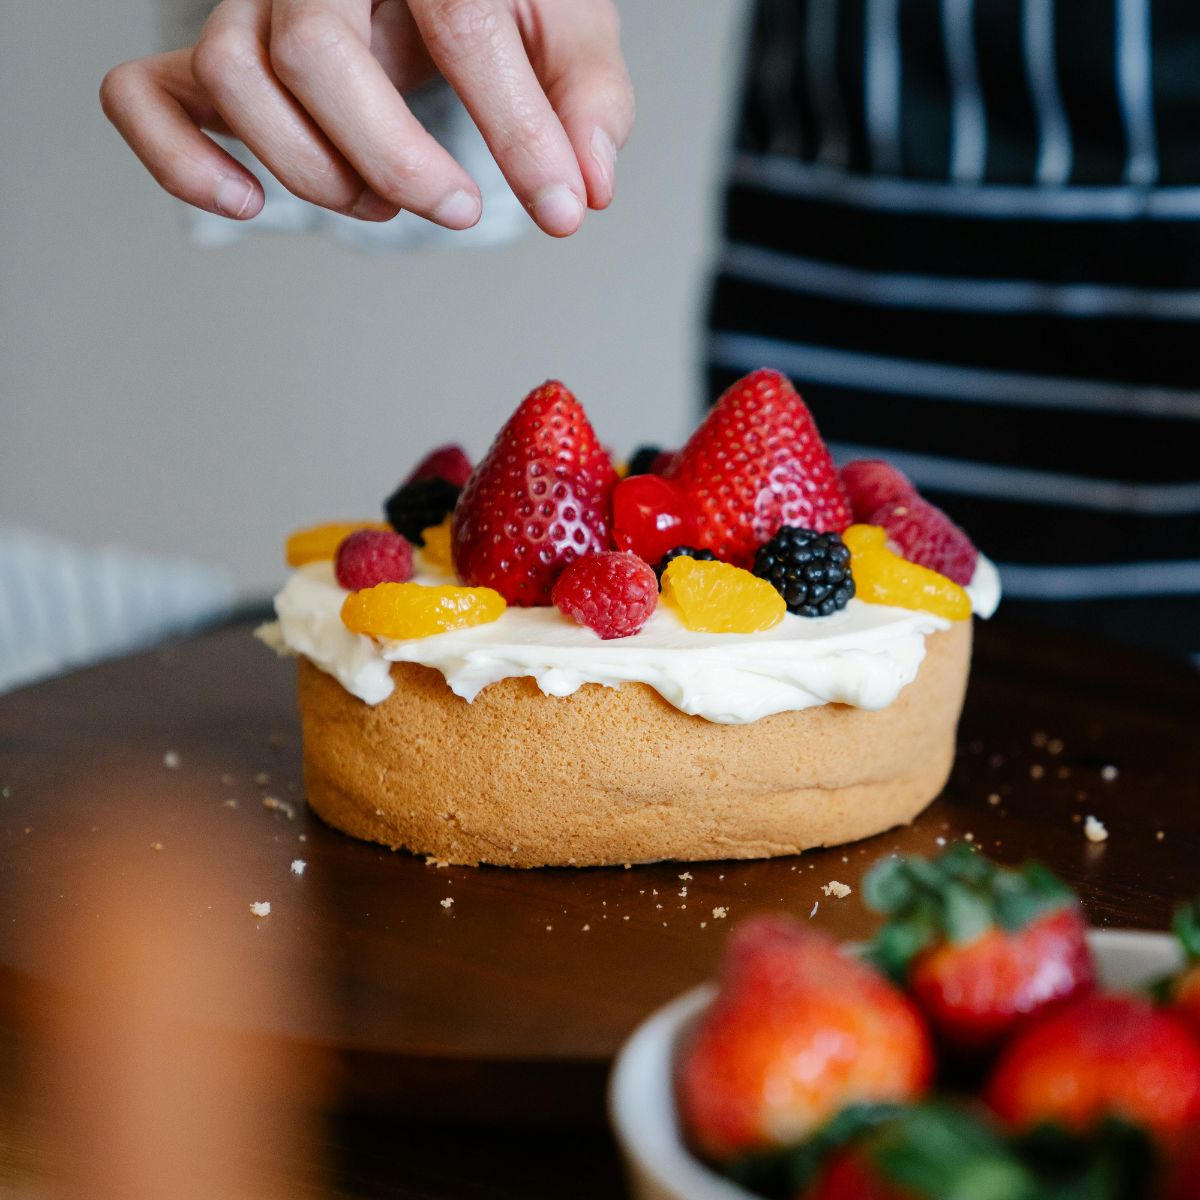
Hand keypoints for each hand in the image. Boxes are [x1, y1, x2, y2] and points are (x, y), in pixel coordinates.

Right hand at [100, 0, 633, 236]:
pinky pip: (141, 96)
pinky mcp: (206, 55)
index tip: (559, 206)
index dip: (516, 128)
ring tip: (381, 200)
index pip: (461, 19)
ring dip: (313, 170)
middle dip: (393, 156)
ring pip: (232, 78)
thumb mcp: (563, 23)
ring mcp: (251, 4)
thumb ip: (586, 96)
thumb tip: (586, 186)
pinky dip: (181, 161)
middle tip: (458, 208)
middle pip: (311, 51)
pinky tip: (249, 202)